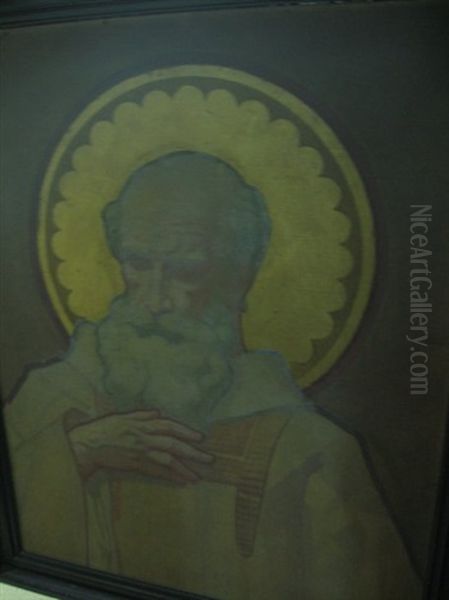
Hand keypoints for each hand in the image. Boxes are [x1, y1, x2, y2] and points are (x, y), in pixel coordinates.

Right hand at [68, 410, 213, 483]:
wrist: (85, 445)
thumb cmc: (102, 429)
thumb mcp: (122, 416)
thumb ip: (142, 414)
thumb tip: (158, 412)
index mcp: (142, 422)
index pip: (169, 425)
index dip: (186, 431)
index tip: (200, 437)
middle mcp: (144, 436)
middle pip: (173, 443)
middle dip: (192, 451)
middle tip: (208, 459)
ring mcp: (140, 451)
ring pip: (167, 459)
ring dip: (184, 468)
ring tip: (198, 476)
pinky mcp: (134, 464)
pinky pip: (156, 472)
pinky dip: (170, 476)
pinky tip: (181, 481)